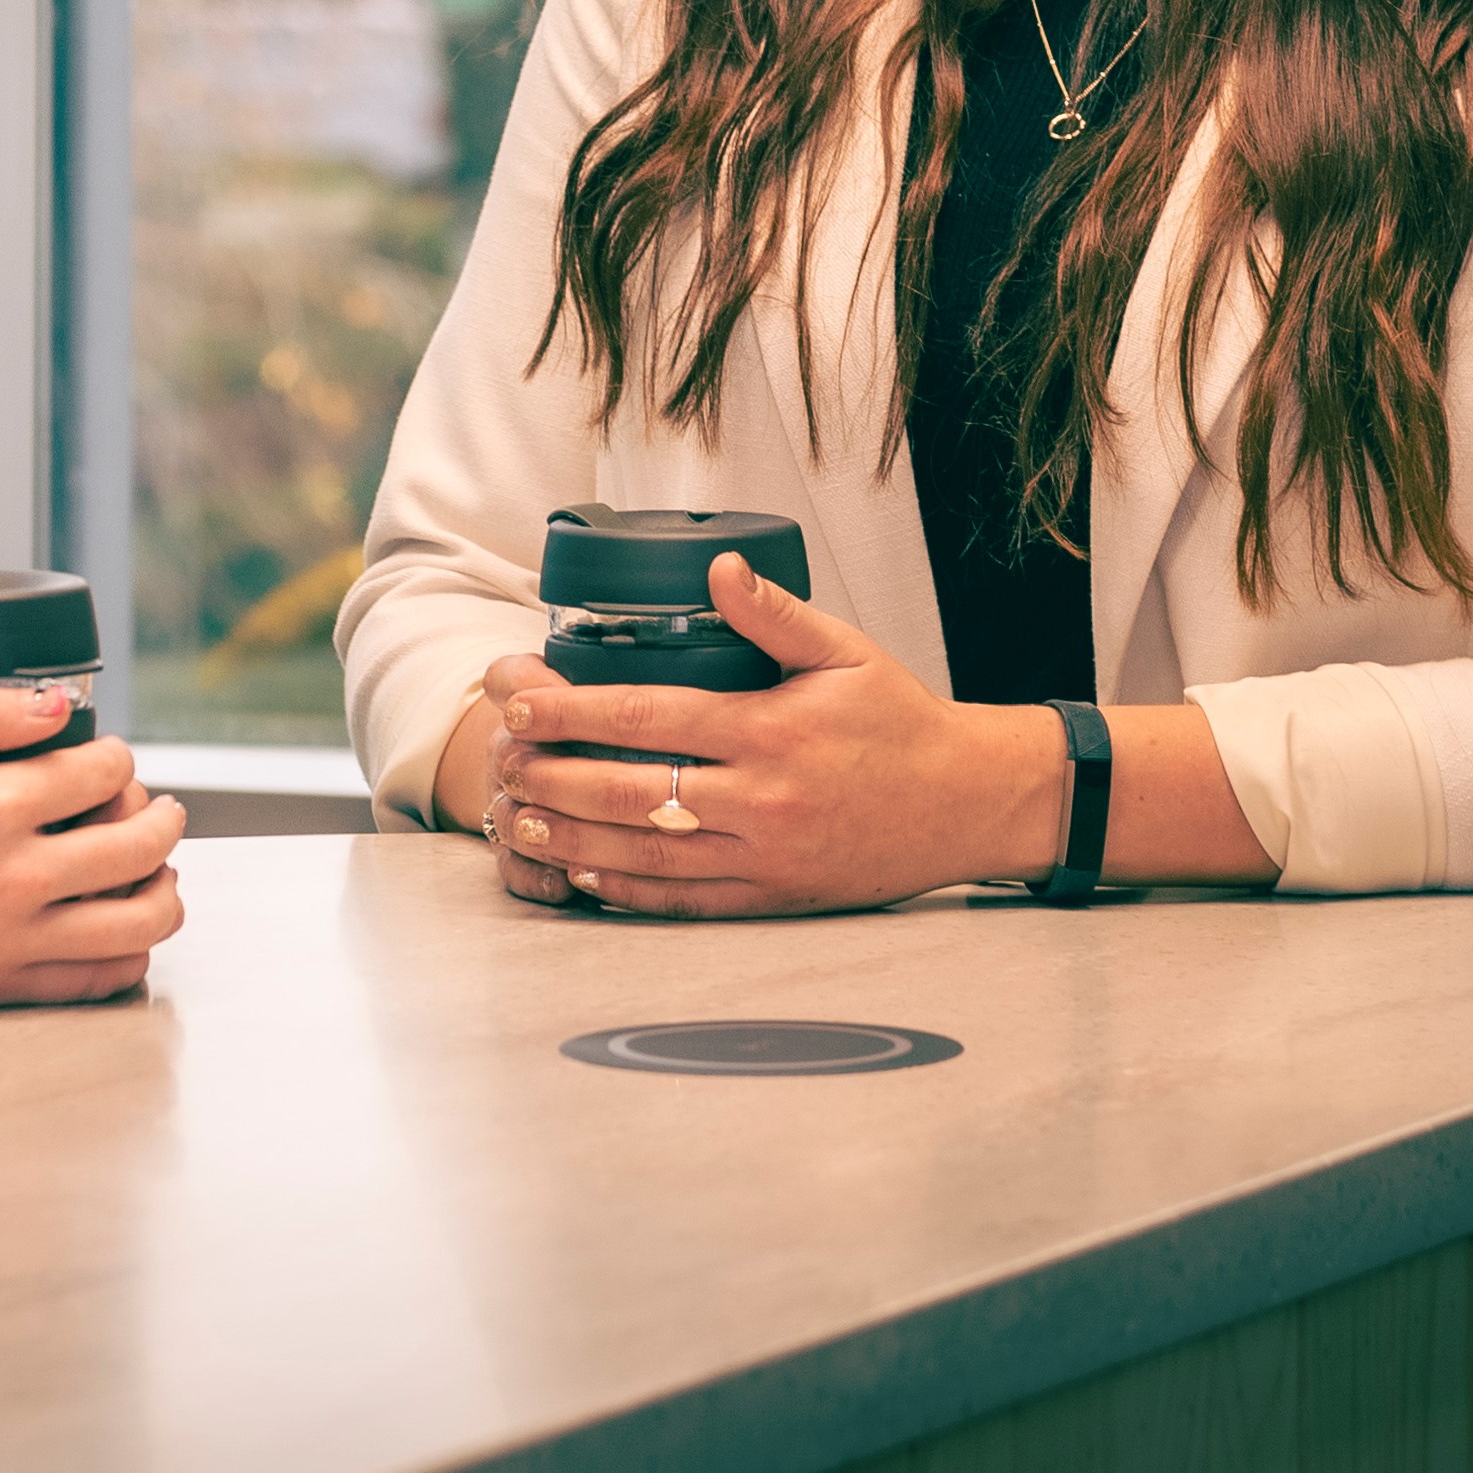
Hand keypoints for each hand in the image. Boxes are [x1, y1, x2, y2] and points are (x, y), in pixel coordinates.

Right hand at [0, 683, 188, 1006]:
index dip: (116, 757)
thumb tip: (56, 707)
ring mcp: (11, 943)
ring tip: (158, 868)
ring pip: (135, 925)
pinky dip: (127, 955)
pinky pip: (94, 981)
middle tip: (158, 807)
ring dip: (163, 889)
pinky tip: (123, 931)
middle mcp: (15, 880)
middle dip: (159, 817)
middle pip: (136, 848)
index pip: (100, 776)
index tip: (107, 755)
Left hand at [480, 553, 1061, 917]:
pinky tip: (587, 877)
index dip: (575, 711)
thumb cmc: (900, 720)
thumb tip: (718, 570)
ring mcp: (766, 857)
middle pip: (632, 792)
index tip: (521, 702)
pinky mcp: (775, 897)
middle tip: (504, 764)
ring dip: (577, 841)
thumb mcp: (846, 651)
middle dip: (556, 779)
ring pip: (650, 856)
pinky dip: (630, 893)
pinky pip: (688, 902)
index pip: (649, 718)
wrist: (968, 803)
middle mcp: (761, 800)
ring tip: (522, 824)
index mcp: (770, 732)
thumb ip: (774, 614)